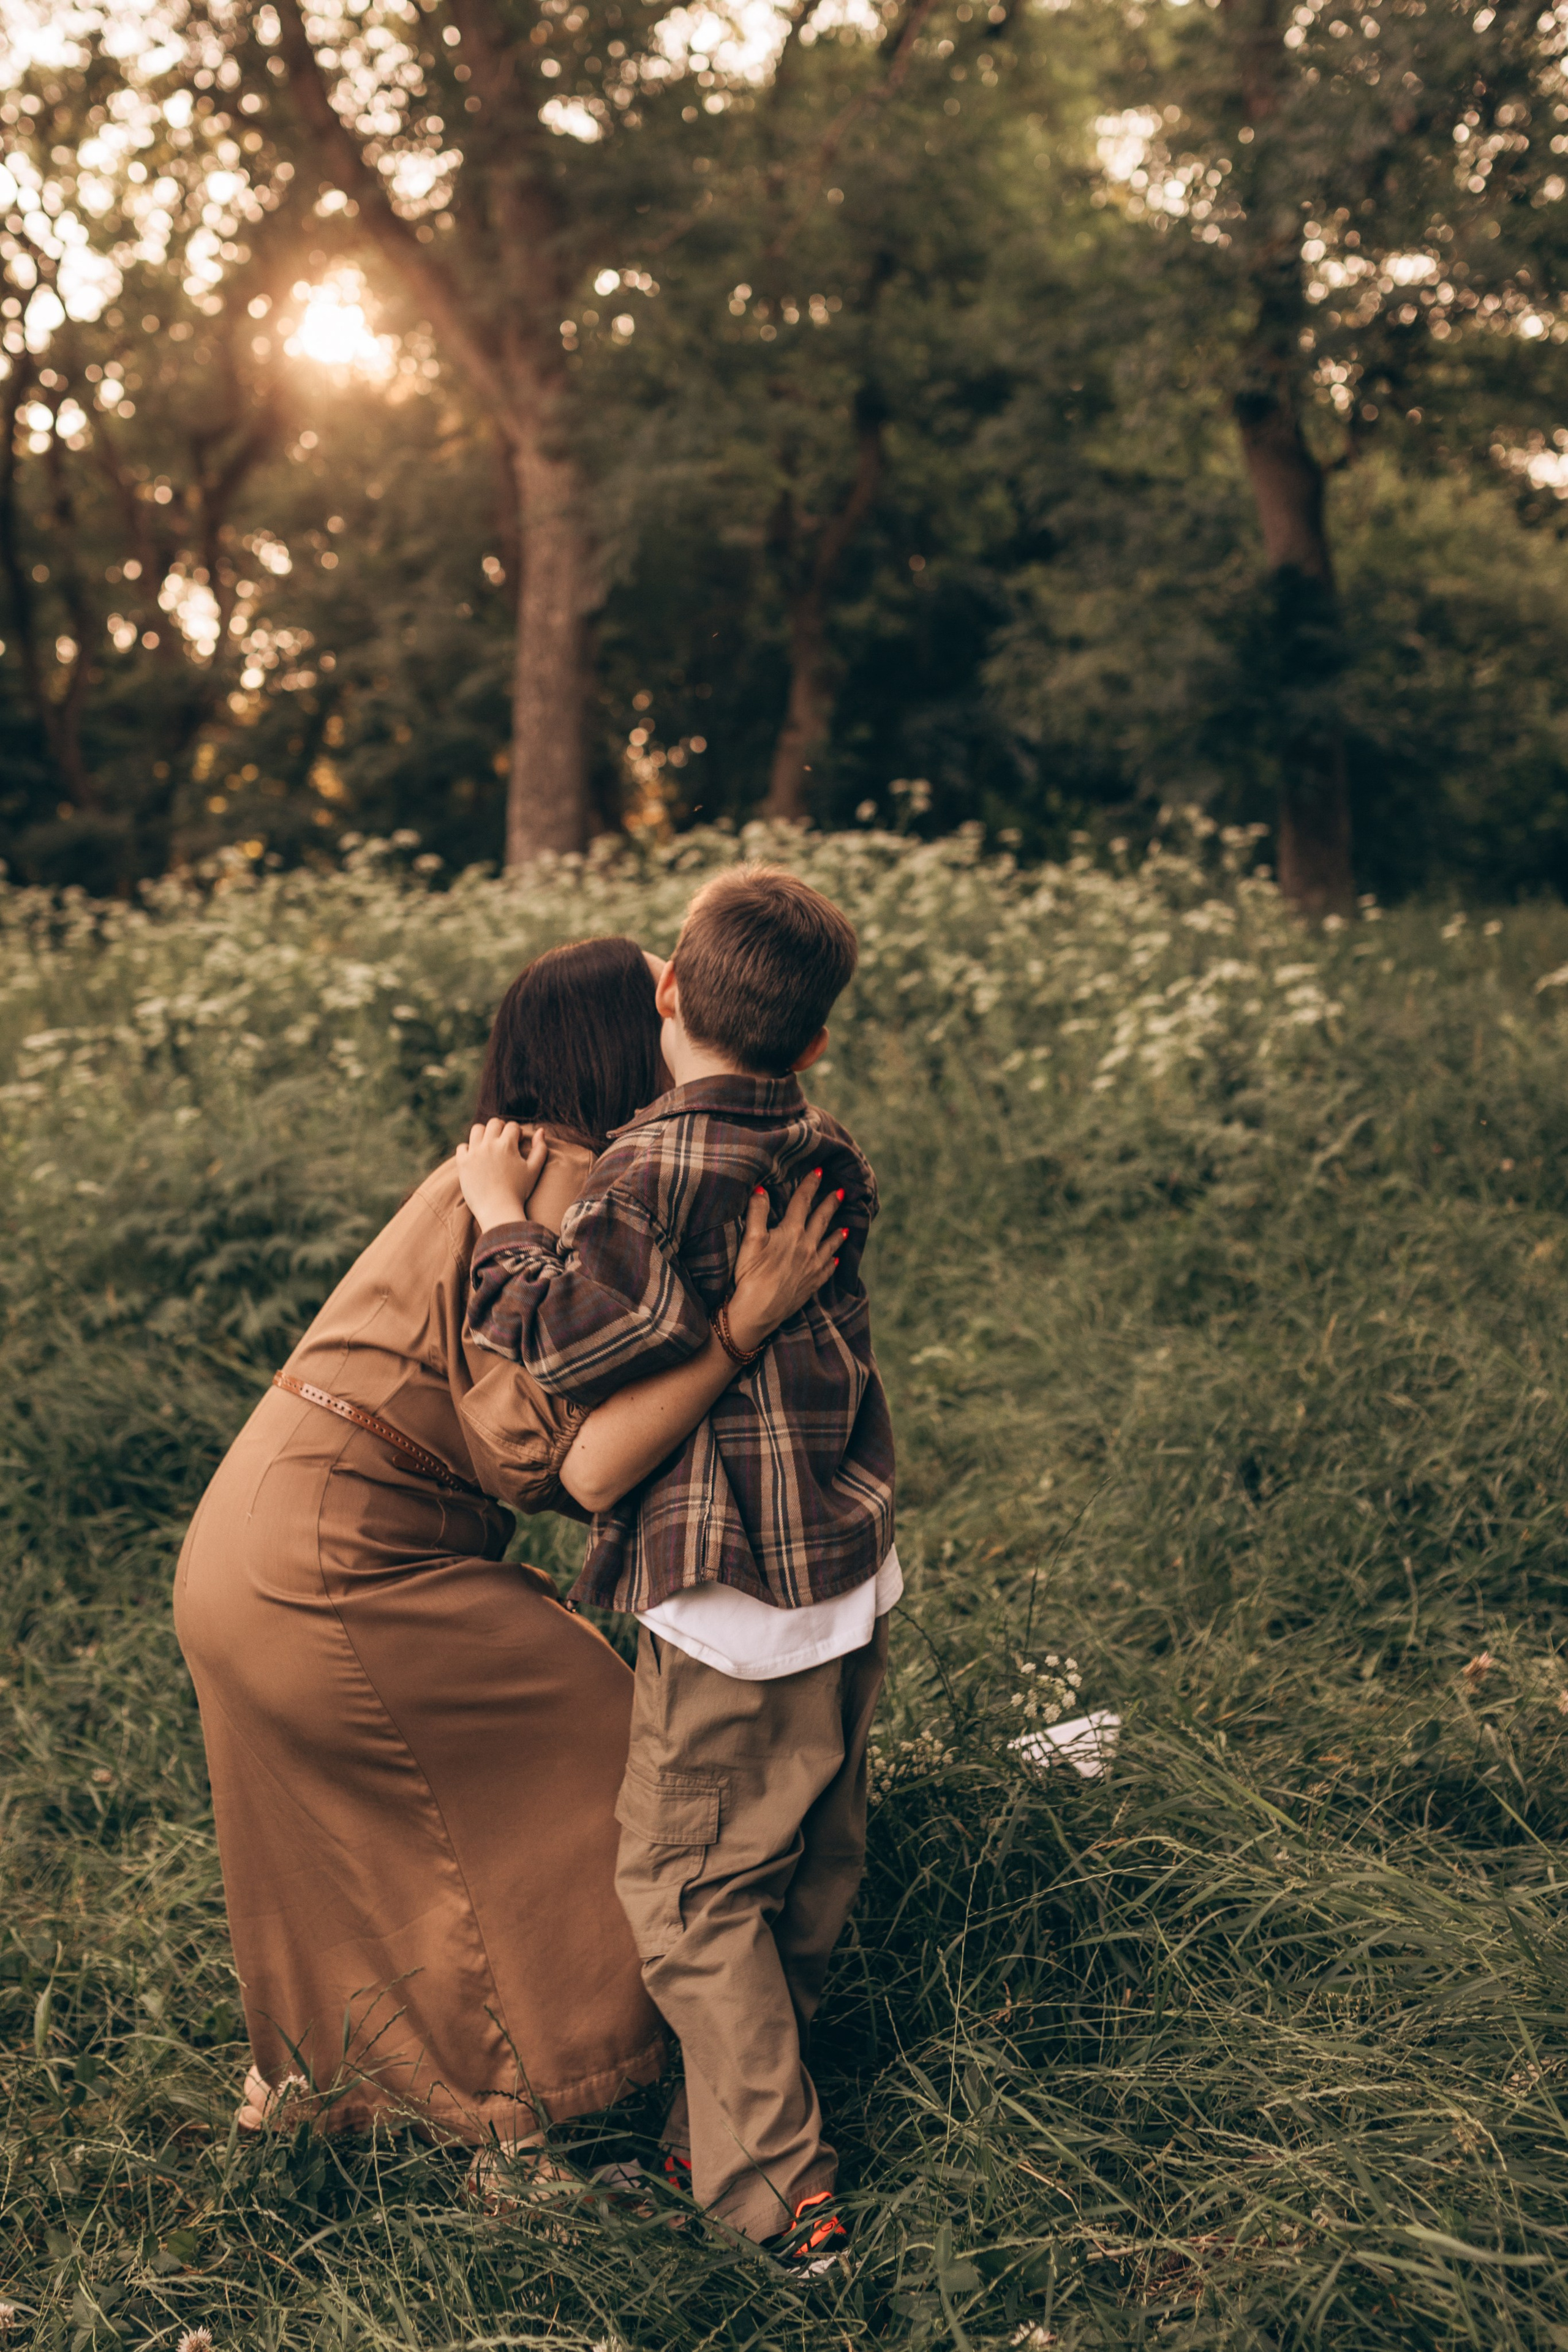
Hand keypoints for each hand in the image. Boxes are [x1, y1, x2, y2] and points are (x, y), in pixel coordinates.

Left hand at [455, 1118, 548, 1235]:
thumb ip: (540, 1148)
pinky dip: (468, 1149)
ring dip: (484, 1134)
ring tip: (489, 1146)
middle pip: (493, 1123)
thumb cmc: (519, 1192)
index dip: (516, 1132)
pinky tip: (476, 1158)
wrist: (498, 1211)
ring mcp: (474, 1153)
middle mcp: (489, 1145)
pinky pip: (462, 1147)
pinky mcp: (463, 1163)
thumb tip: (540, 1130)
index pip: (512, 1126)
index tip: (517, 1142)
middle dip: (500, 1128)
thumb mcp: (534, 1170)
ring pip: (477, 1130)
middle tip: (503, 1141)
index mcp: (507, 1145)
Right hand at [725, 1169, 846, 1354]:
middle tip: (842, 1192)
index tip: (820, 1171)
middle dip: (831, 1204)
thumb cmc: (751, 1274)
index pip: (802, 1202)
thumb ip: (757, 1212)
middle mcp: (807, 1247)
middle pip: (822, 1220)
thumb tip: (762, 1189)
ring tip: (846, 1227)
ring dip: (838, 1233)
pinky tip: (837, 1260)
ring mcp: (813, 1266)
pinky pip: (828, 1269)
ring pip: (830, 1244)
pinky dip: (834, 1262)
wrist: (759, 1311)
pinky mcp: (812, 1284)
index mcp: (792, 1232)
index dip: (810, 1185)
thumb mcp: (750, 1239)